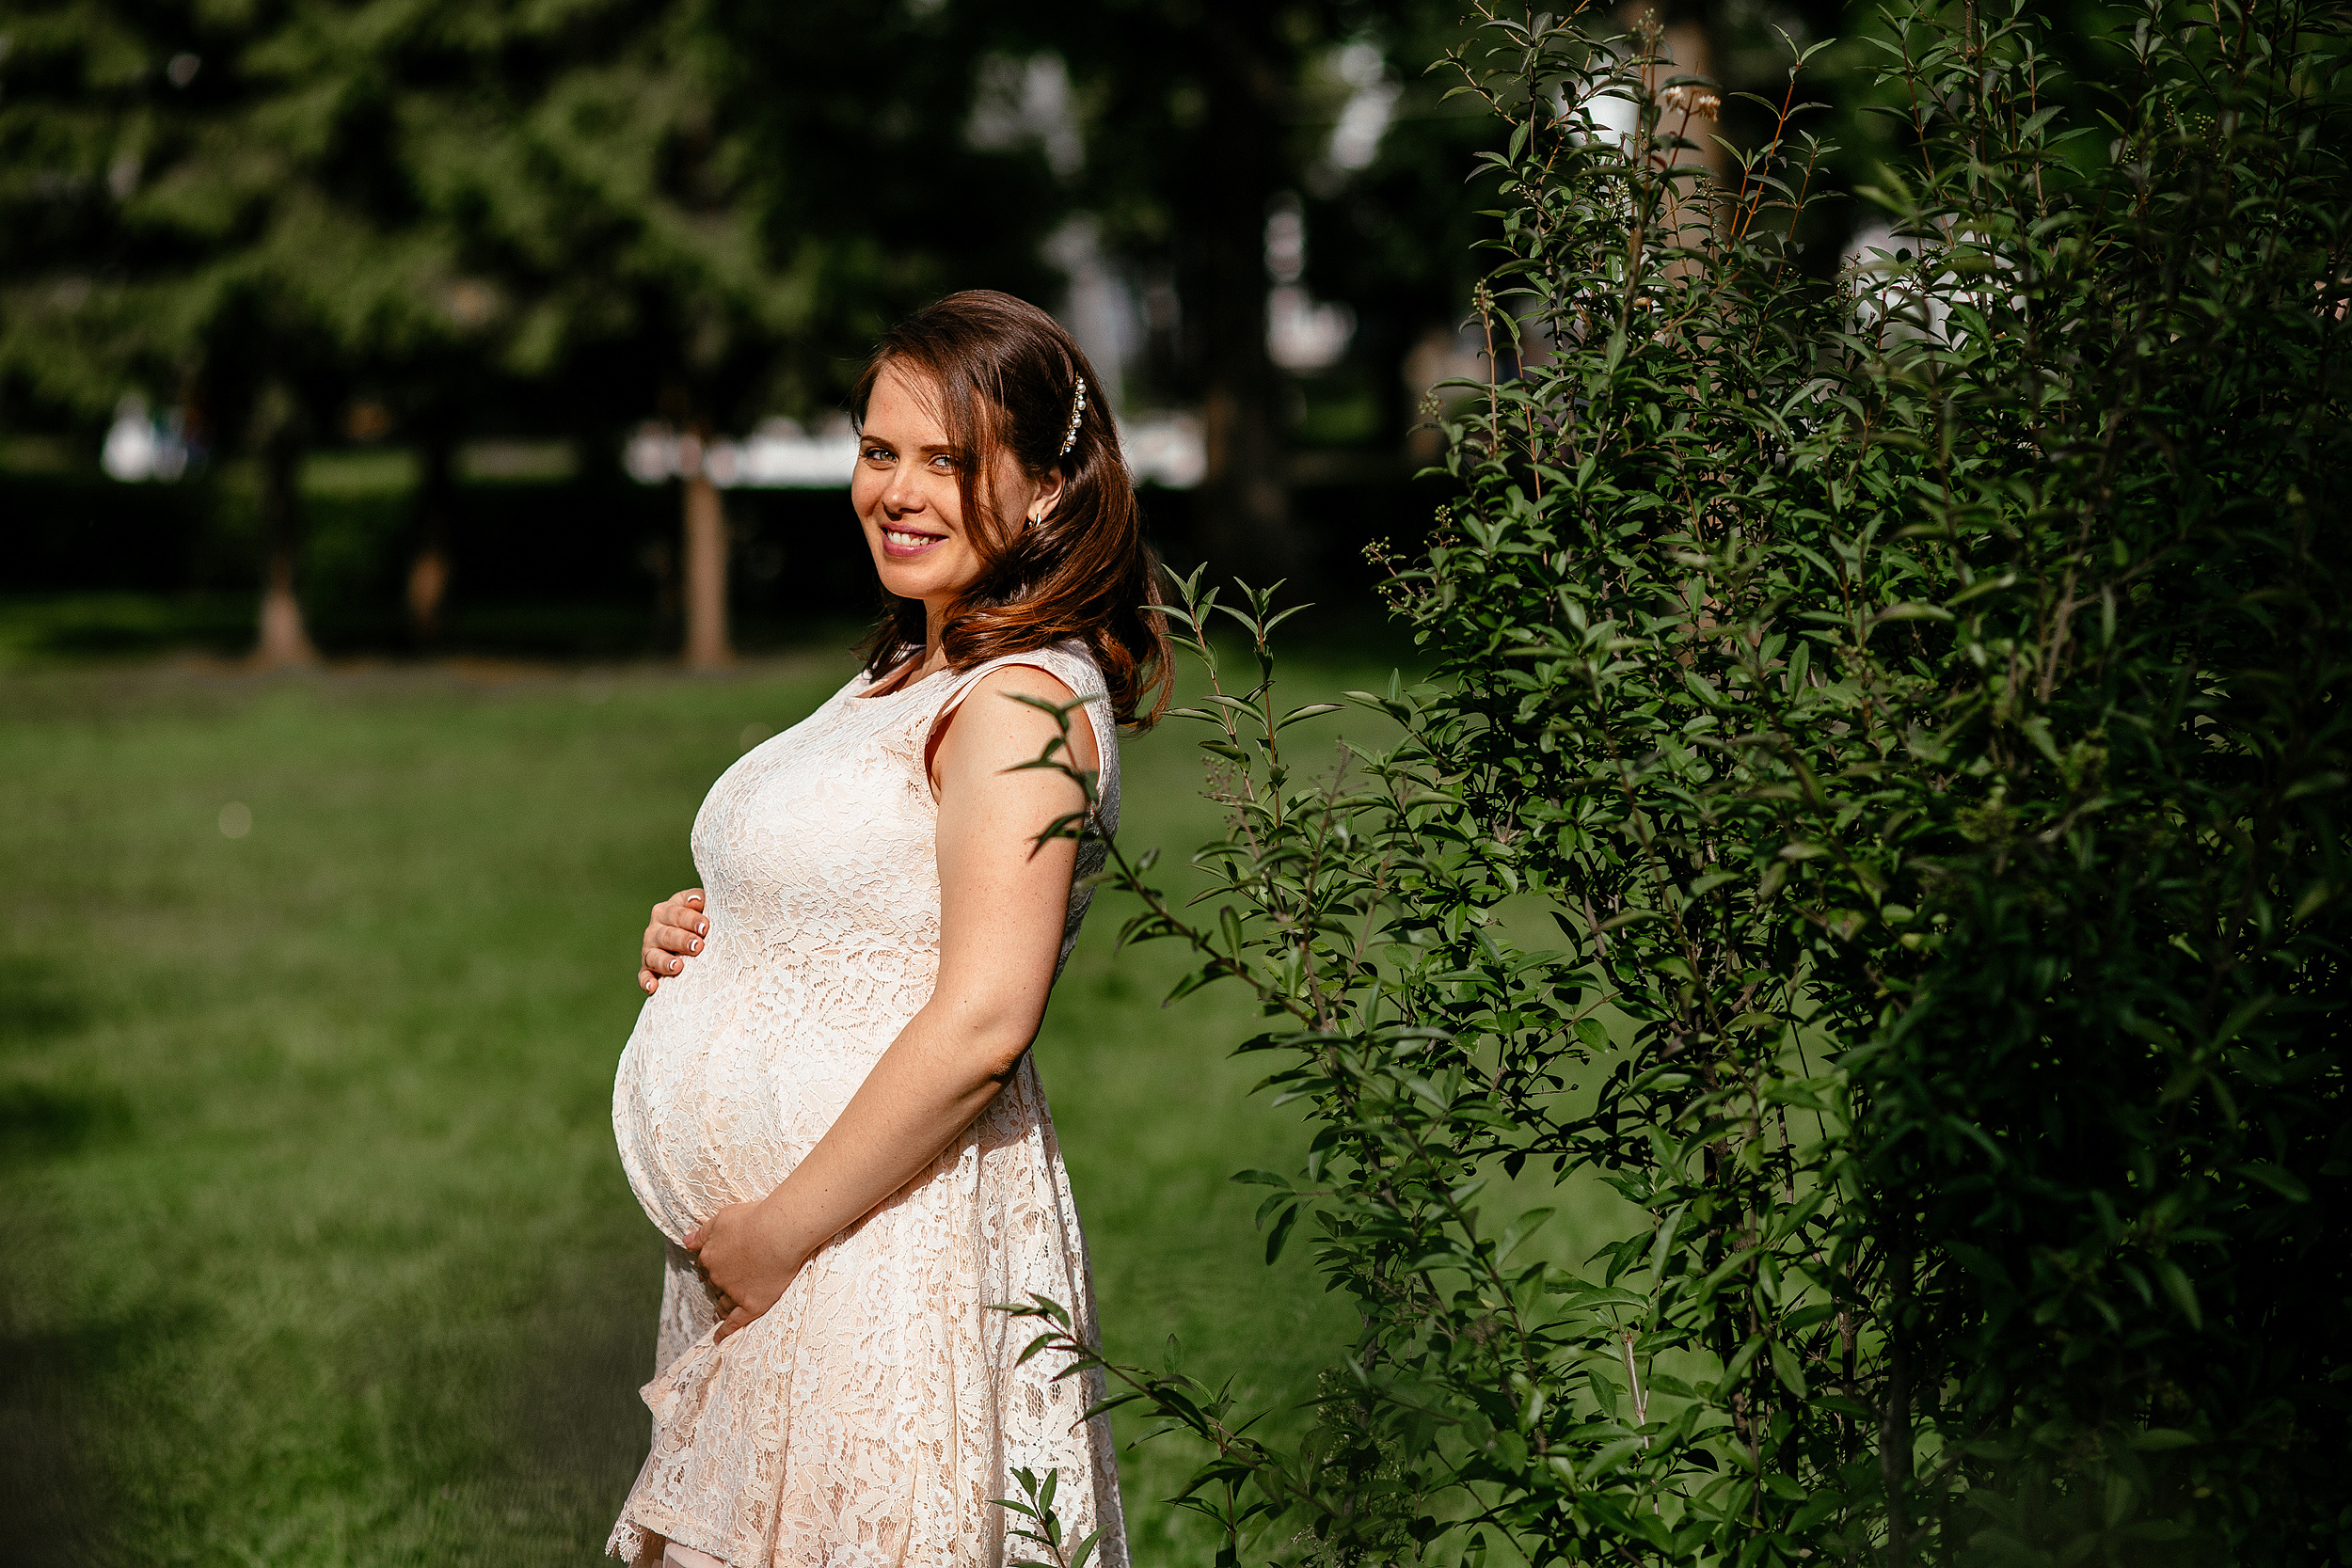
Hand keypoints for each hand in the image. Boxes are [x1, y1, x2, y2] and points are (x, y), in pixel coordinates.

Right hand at [639, 888, 708, 993]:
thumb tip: (697, 901)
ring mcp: (649, 950)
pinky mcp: (647, 969)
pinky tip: (654, 987)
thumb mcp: (702, 905)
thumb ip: (699, 899)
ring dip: (665, 961)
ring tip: (678, 966)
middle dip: (682, 940)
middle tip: (698, 946)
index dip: (691, 920)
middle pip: (666, 935)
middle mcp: (654, 929)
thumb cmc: (701, 920)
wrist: (694, 939)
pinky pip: (644, 976)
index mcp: (667, 910)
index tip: (705, 927)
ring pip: (653, 955)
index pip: (676, 913)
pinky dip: (647, 981)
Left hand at [682, 1200, 805, 1341]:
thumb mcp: (722, 1218)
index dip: (714, 1264)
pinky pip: (735, 1322)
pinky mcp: (752, 1304)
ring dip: (721, 1307)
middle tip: (726, 1284)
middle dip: (719, 1284)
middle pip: (715, 1284)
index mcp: (710, 1256)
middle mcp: (718, 1276)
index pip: (707, 1264)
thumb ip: (703, 1232)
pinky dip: (726, 1331)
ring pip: (723, 1303)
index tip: (720, 1264)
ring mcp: (734, 1292)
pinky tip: (719, 1339)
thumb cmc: (754, 1219)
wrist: (779, 1232)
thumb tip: (686, 1241)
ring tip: (720, 1313)